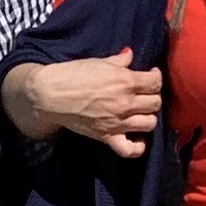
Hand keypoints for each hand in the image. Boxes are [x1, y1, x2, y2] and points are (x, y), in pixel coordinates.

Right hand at [23, 49, 163, 156]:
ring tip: (140, 113)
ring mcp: (117, 122)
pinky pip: (130, 150)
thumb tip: (130, 55)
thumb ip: (118, 60)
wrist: (50, 95)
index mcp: (126, 81)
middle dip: (152, 96)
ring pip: (149, 123)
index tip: (150, 76)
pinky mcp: (107, 137)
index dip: (155, 77)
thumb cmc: (72, 74)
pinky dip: (138, 147)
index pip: (155, 82)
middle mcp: (126, 103)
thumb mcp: (98, 62)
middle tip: (143, 94)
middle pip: (155, 103)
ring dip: (148, 117)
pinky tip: (137, 138)